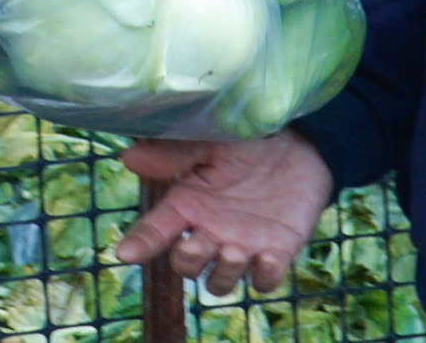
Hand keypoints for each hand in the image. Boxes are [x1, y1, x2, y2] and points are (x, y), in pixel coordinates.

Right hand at [114, 132, 335, 295]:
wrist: (299, 145)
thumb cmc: (247, 144)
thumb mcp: (212, 142)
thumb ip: (175, 154)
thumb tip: (129, 156)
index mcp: (188, 205)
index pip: (155, 230)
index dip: (140, 243)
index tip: (125, 253)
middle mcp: (209, 233)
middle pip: (186, 265)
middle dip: (188, 261)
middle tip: (195, 244)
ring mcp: (241, 248)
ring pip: (219, 282)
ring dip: (224, 273)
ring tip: (235, 250)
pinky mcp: (275, 254)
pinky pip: (265, 281)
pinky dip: (265, 276)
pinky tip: (269, 258)